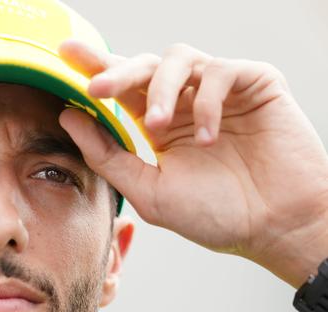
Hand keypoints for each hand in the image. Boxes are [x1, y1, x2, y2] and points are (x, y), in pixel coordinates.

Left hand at [58, 40, 327, 286]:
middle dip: (116, 72)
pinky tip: (207, 137)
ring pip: (178, 59)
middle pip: (143, 66)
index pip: (123, 90)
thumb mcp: (149, 190)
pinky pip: (221, 71)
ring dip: (160, 89)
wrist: (275, 227)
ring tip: (157, 126)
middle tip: (96, 87)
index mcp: (160, 126)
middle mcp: (186, 103)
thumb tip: (69, 118)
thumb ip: (108, 156)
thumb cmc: (216, 214)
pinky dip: (207, 101)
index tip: (64, 55)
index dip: (96, 70)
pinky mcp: (255, 83)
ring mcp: (219, 92)